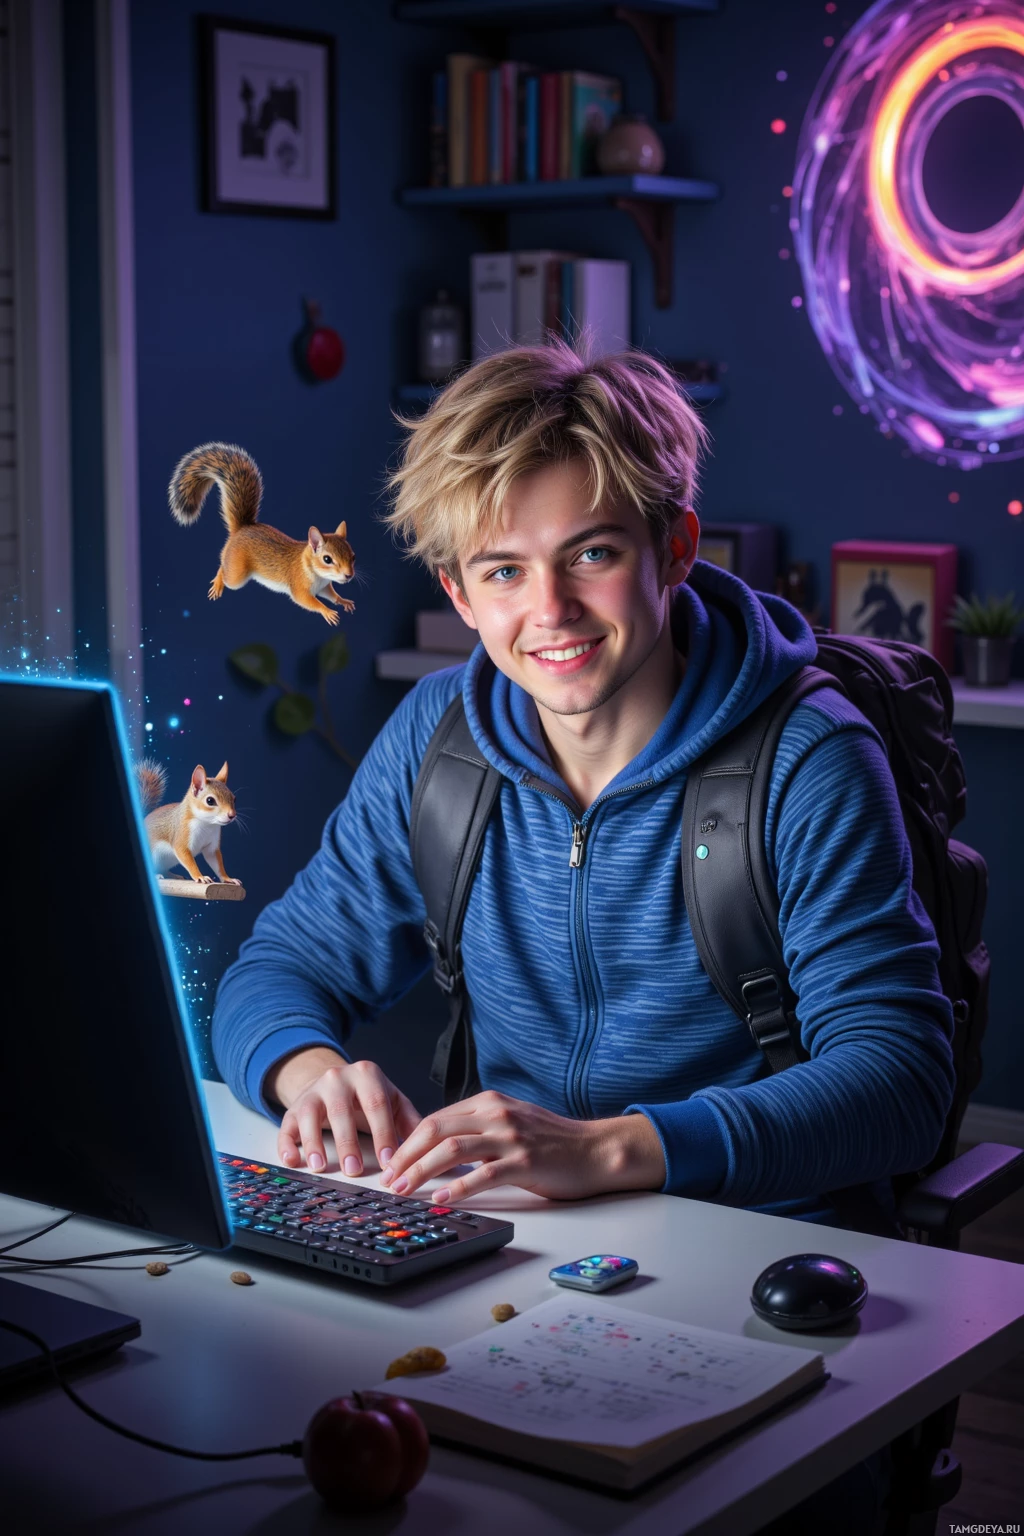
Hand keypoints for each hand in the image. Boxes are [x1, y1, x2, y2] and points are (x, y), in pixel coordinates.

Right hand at [270, 1049, 422, 1176]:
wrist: (334, 1081)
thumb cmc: (367, 1097)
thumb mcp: (391, 1100)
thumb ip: (409, 1120)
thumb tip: (431, 1146)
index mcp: (367, 1074)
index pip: (376, 1103)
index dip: (383, 1133)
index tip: (389, 1162)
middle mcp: (337, 1078)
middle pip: (341, 1109)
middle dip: (347, 1142)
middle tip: (354, 1170)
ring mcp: (312, 1092)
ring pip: (310, 1115)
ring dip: (314, 1143)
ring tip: (321, 1168)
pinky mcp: (293, 1108)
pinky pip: (286, 1125)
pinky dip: (287, 1144)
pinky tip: (293, 1161)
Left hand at [378, 1090, 665, 1203]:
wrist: (594, 1149)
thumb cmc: (552, 1141)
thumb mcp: (510, 1121)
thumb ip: (478, 1128)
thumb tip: (439, 1148)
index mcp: (488, 1102)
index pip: (435, 1119)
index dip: (407, 1142)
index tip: (391, 1163)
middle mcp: (496, 1114)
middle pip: (436, 1130)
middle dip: (406, 1156)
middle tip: (388, 1179)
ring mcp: (510, 1137)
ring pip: (452, 1150)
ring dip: (422, 1171)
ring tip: (405, 1189)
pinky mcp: (524, 1162)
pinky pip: (483, 1175)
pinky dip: (458, 1187)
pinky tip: (443, 1198)